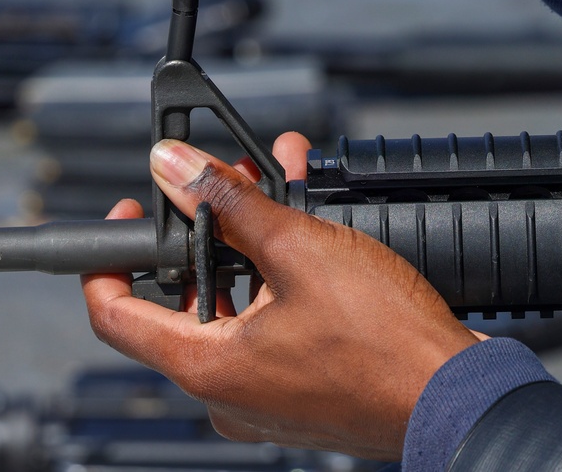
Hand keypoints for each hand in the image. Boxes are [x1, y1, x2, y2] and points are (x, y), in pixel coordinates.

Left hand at [82, 134, 481, 457]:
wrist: (454, 393)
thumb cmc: (384, 343)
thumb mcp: (300, 248)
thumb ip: (229, 203)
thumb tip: (173, 169)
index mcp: (208, 367)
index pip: (114, 316)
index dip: (106, 258)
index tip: (127, 212)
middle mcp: (227, 390)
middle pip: (183, 297)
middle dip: (205, 226)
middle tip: (225, 181)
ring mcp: (265, 393)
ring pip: (232, 302)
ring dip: (250, 236)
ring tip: (275, 181)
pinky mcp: (300, 387)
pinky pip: (269, 319)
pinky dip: (278, 268)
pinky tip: (308, 220)